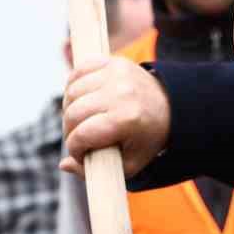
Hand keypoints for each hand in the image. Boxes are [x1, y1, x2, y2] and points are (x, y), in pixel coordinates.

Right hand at [61, 56, 171, 177]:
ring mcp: (116, 73)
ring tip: (78, 120)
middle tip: (77, 138)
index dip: (74, 149)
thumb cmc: (146, 139)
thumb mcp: (129, 164)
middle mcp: (121, 93)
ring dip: (68, 109)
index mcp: (127, 119)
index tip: (79, 154)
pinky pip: (78, 72)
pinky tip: (80, 100)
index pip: (81, 135)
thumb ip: (96, 170)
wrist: (170, 107)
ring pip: (71, 92)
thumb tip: (64, 165)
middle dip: (69, 131)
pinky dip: (72, 86)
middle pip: (73, 113)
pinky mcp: (112, 62)